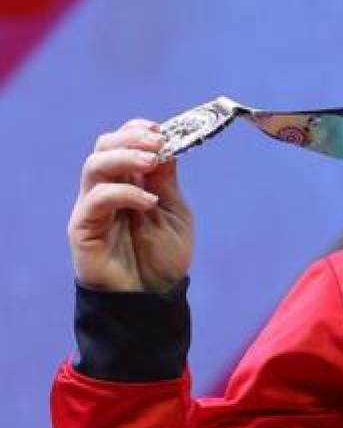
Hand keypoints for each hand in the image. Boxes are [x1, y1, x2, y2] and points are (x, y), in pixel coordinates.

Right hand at [68, 119, 193, 291]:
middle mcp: (107, 190)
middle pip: (103, 147)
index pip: (122, 144)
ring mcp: (93, 207)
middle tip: (156, 142)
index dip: (137, 131)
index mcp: (130, 182)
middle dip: (130, 139)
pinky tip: (148, 201)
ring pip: (94, 166)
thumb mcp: (173, 212)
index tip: (160, 129)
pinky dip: (123, 193)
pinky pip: (96, 199)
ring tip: (152, 161)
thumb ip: (165, 182)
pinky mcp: (83, 227)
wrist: (153, 298)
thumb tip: (164, 145)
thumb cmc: (163, 258)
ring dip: (125, 157)